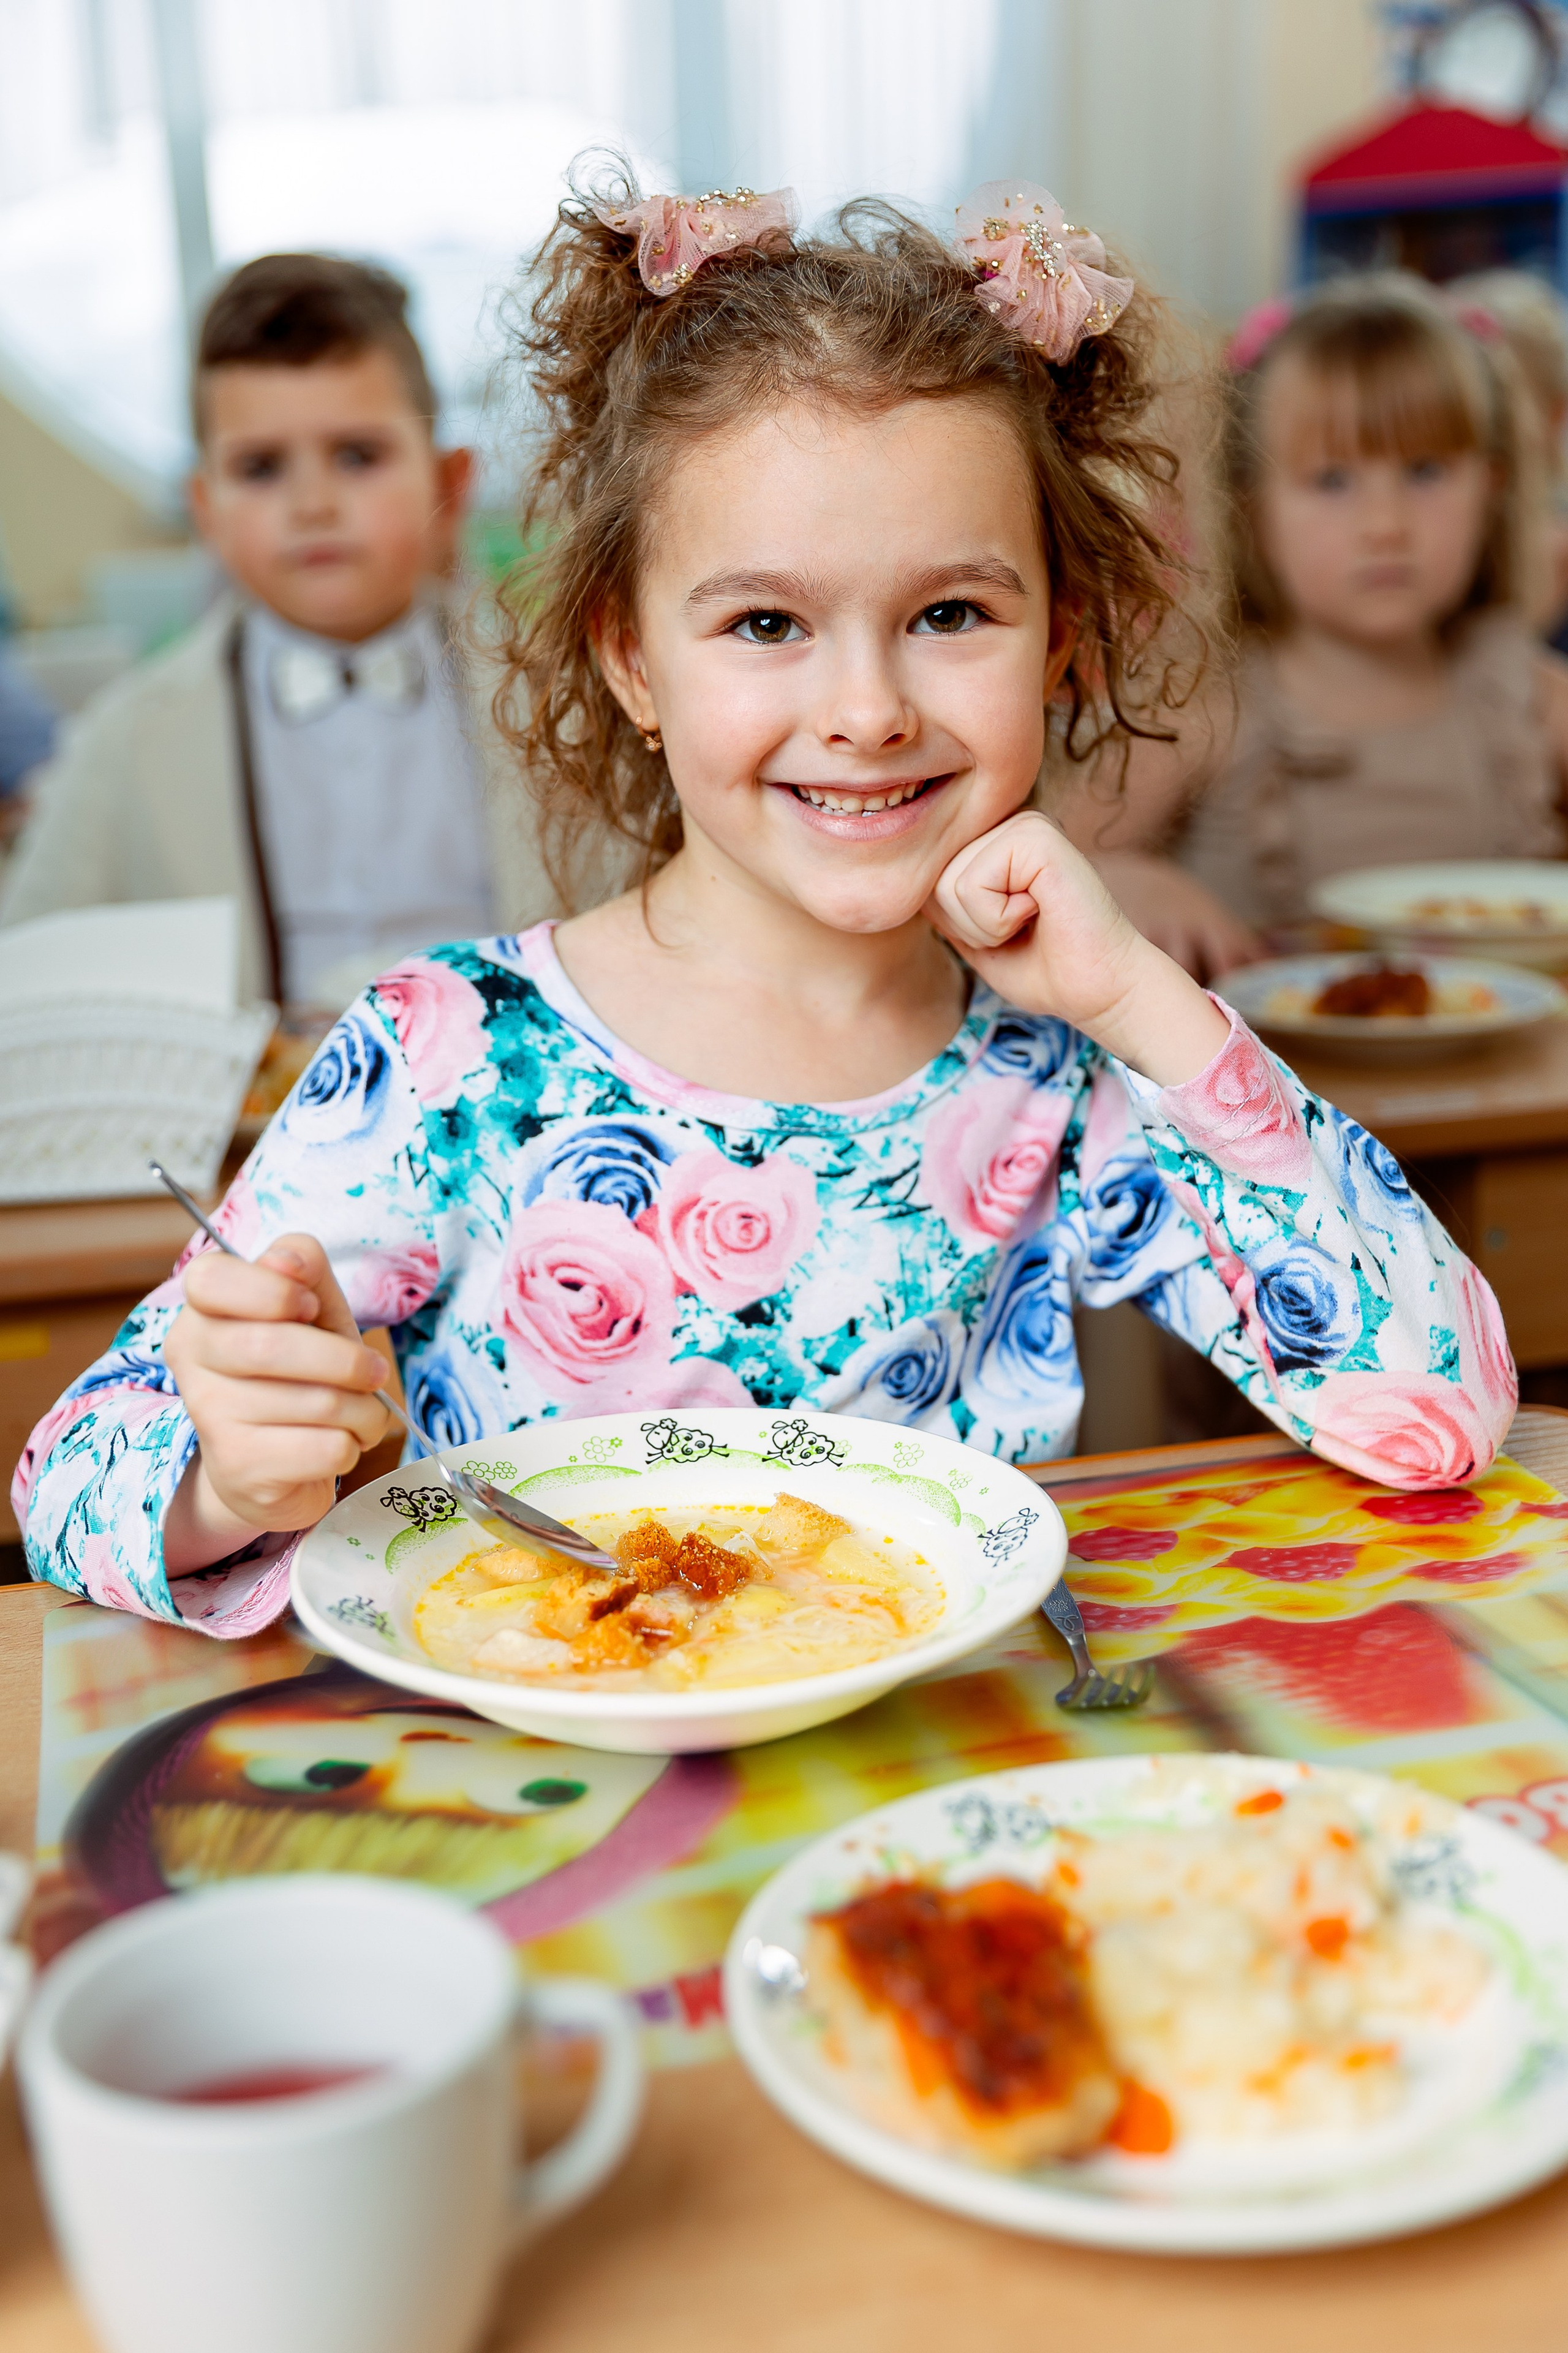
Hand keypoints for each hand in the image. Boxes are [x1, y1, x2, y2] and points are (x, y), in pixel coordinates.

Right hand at [163, 1234, 392, 1569]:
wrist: (273, 1466)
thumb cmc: (298, 1374)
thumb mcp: (311, 1312)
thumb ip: (305, 1272)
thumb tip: (288, 1262)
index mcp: (201, 1309)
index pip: (212, 1278)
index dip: (273, 1290)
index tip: (309, 1306)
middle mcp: (191, 1359)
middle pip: (273, 1344)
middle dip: (345, 1360)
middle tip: (373, 1371)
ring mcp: (209, 1415)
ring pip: (314, 1402)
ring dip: (361, 1409)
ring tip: (360, 1413)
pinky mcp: (239, 1466)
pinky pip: (325, 1447)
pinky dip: (353, 1445)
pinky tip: (338, 1444)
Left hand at [927, 811, 1230, 1084]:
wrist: (1099, 990)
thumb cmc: (1043, 970)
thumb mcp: (973, 936)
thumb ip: (941, 904)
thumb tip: (900, 882)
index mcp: (996, 840)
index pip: (928, 880)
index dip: (955, 924)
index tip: (1006, 933)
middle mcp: (1009, 822)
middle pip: (933, 880)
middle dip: (967, 926)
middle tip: (1020, 930)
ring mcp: (1024, 823)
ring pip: (948, 883)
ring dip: (983, 925)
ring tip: (1031, 921)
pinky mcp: (1036, 835)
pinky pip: (973, 884)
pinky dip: (998, 919)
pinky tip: (1040, 913)